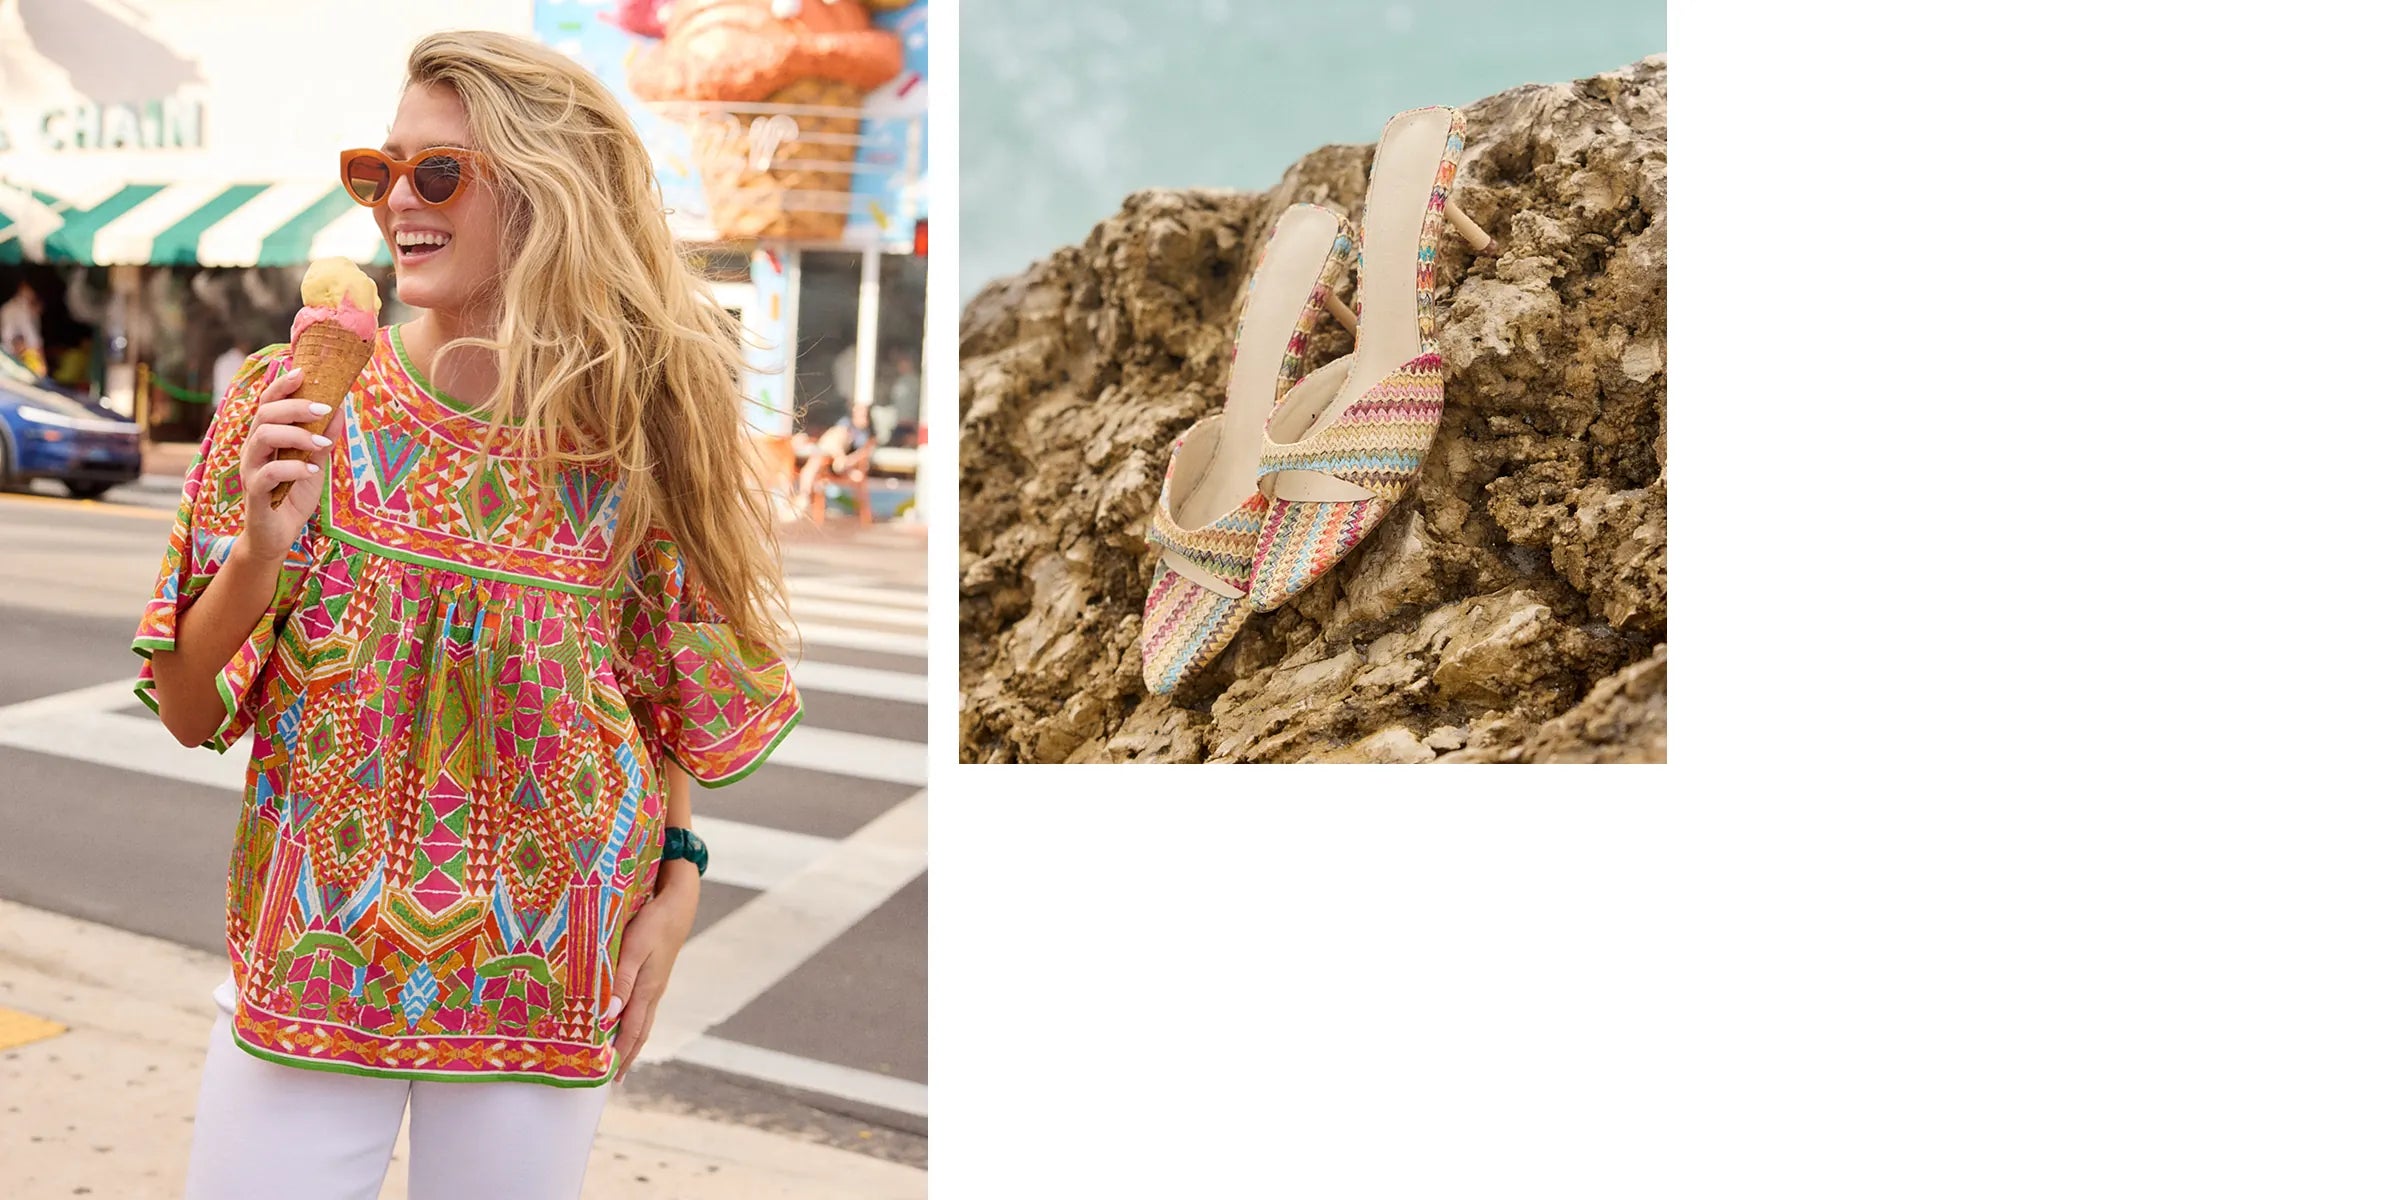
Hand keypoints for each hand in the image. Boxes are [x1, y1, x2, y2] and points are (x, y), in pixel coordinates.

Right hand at [236, 364, 344, 557]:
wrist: (277, 536)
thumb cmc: (292, 496)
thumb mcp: (314, 463)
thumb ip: (323, 438)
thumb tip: (340, 408)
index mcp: (265, 438)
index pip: (267, 404)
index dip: (282, 386)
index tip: (304, 372)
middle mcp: (253, 449)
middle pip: (263, 414)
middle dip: (295, 407)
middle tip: (324, 408)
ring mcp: (250, 469)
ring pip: (262, 437)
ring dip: (296, 435)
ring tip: (322, 443)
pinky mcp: (254, 492)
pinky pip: (268, 473)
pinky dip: (293, 468)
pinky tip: (312, 471)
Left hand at [609, 861, 700, 1073]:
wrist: (678, 903)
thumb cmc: (653, 922)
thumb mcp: (634, 948)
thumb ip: (621, 980)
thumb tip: (610, 1014)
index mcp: (647, 990)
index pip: (632, 1031)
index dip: (620, 1054)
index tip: (609, 1076)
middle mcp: (653, 992)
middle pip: (640, 1032)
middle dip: (627, 1055)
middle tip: (615, 1078)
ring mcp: (656, 984)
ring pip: (643, 1020)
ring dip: (631, 1041)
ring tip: (621, 1057)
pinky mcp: (655, 975)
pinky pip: (643, 1007)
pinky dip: (633, 1022)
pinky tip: (626, 1020)